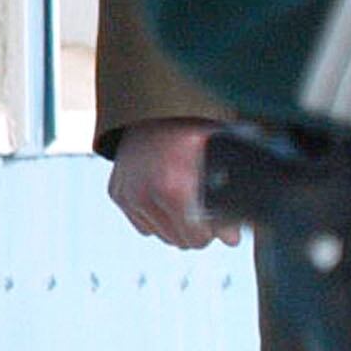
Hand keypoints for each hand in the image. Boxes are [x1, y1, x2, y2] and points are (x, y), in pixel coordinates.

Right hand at [107, 118, 237, 248]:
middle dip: (197, 232)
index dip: (214, 233)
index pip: (196, 236)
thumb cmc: (197, 131)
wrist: (156, 110)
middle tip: (210, 217)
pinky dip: (156, 217)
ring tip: (192, 206)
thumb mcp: (222, 159)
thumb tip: (234, 240)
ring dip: (176, 226)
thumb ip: (231, 200)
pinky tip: (170, 200)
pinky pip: (141, 224)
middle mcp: (146, 194)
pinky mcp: (116, 192)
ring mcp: (128, 194)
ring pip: (159, 234)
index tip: (223, 227)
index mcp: (175, 187)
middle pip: (178, 240)